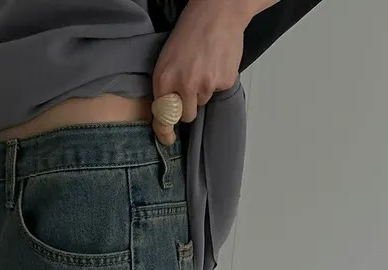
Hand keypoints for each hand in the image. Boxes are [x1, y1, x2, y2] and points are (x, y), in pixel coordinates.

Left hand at [152, 0, 255, 144]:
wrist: (218, 11)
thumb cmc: (191, 31)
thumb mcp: (167, 58)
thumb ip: (166, 86)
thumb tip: (167, 113)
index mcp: (165, 79)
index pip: (163, 117)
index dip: (165, 132)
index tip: (168, 139)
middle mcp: (185, 85)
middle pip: (186, 116)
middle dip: (187, 105)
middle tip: (191, 83)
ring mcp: (206, 85)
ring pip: (203, 103)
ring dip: (203, 90)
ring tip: (204, 65)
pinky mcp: (224, 82)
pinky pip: (218, 92)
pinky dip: (217, 81)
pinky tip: (215, 63)